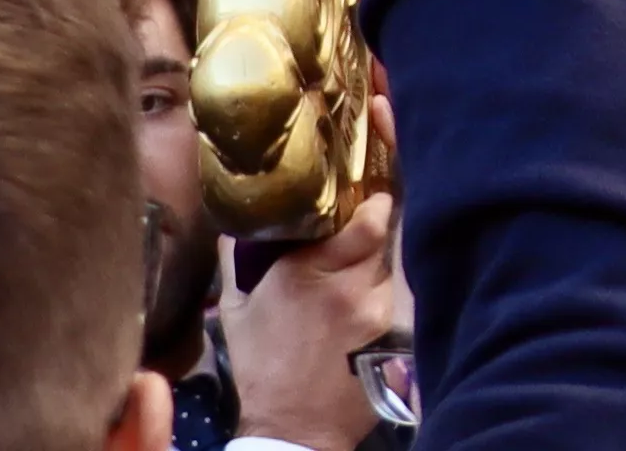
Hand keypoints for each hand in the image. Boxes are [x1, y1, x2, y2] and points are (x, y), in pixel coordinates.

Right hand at [223, 191, 405, 448]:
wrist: (291, 428)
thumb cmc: (260, 366)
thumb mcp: (236, 311)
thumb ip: (234, 262)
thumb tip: (232, 226)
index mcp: (309, 272)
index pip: (367, 223)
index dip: (376, 206)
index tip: (373, 198)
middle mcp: (350, 288)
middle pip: (382, 245)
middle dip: (372, 240)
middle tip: (357, 241)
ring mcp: (376, 318)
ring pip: (388, 278)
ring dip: (374, 277)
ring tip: (354, 287)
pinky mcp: (393, 345)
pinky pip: (393, 311)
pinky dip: (379, 308)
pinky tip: (361, 319)